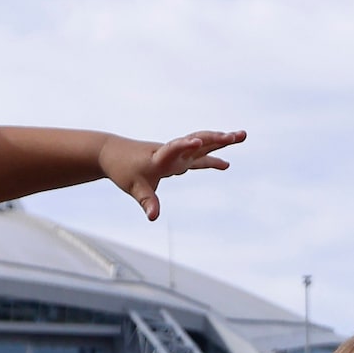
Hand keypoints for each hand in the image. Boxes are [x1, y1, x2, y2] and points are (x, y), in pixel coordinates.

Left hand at [102, 128, 245, 219]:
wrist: (112, 153)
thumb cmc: (123, 170)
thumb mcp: (134, 188)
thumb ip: (147, 201)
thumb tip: (153, 217)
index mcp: (160, 158)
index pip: (174, 150)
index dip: (185, 146)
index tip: (197, 141)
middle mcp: (171, 152)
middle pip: (197, 142)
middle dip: (216, 139)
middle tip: (235, 136)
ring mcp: (176, 153)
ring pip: (202, 144)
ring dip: (220, 141)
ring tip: (241, 136)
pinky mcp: (177, 157)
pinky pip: (198, 156)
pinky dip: (212, 157)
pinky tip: (226, 164)